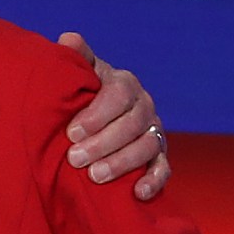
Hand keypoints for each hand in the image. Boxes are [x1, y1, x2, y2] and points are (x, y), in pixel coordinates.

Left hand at [57, 32, 169, 200]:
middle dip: (103, 143)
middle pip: (132, 124)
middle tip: (75, 159)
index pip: (118, 96)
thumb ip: (76, 58)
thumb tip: (69, 39)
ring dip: (122, 163)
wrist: (96, 114)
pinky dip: (154, 181)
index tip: (72, 132)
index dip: (96, 114)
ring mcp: (154, 130)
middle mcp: (144, 105)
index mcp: (125, 83)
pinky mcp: (160, 156)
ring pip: (147, 147)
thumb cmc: (83, 92)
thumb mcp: (79, 73)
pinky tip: (138, 193)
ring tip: (95, 176)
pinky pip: (164, 168)